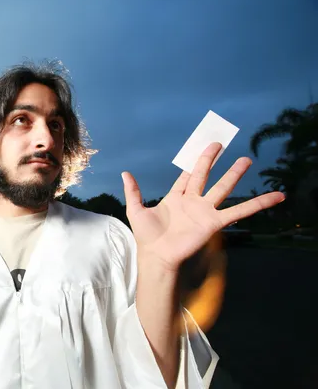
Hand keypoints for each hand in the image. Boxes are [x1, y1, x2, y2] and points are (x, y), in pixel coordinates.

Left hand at [122, 142, 284, 271]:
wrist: (156, 256)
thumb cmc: (146, 237)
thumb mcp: (136, 210)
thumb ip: (133, 191)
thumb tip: (124, 173)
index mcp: (175, 197)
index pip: (187, 175)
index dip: (194, 162)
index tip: (204, 146)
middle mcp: (192, 202)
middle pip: (205, 175)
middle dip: (212, 159)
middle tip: (221, 143)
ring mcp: (204, 211)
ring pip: (222, 188)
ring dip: (234, 174)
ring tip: (247, 160)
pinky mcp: (214, 222)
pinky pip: (238, 211)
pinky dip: (257, 205)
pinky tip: (274, 197)